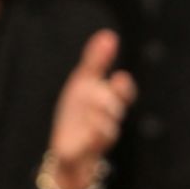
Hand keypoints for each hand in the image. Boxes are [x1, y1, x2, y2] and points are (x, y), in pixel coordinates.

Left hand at [47, 29, 135, 186]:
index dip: (122, 87)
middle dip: (106, 100)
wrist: (66, 151)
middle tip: (93, 94)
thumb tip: (109, 35)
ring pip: (106, 126)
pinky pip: (94, 144)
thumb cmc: (78, 115)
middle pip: (113, 107)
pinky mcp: (87, 153)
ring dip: (97, 117)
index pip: (123, 92)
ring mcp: (98, 138)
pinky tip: (89, 130)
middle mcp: (107, 120)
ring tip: (89, 114)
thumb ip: (97, 61)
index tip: (118, 79)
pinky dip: (94, 137)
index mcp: (107, 102)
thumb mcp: (84, 84)